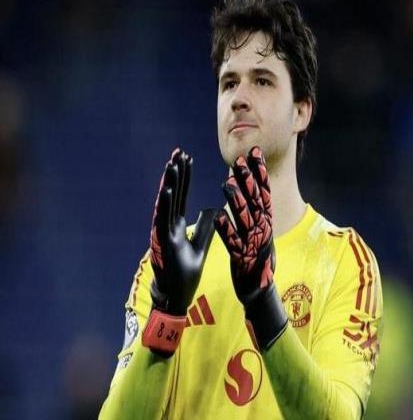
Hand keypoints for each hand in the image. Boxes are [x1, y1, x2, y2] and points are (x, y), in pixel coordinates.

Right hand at [149, 148, 215, 315]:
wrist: (176, 296)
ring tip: (172, 163)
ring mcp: (163, 233)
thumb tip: (214, 210)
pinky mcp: (162, 243)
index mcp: (176, 225)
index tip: (186, 158)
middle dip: (176, 173)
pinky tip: (167, 188)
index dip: (184, 177)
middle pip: (173, 194)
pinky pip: (162, 220)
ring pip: (166, 203)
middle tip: (178, 152)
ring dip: (168, 183)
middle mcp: (168, 225)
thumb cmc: (185, 274)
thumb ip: (205, 228)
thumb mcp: (200, 247)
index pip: (181, 196)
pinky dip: (164, 204)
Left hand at [214, 146, 286, 350]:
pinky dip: (227, 230)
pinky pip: (233, 243)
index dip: (259, 173)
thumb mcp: (261, 234)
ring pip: (245, 219)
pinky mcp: (243, 259)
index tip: (254, 154)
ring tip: (227, 183)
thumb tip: (255, 193)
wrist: (260, 291)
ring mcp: (253, 244)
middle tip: (240, 160)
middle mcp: (263, 231)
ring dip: (237, 201)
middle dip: (248, 180)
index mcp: (266, 223)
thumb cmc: (257, 260)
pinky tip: (218, 217)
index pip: (264, 193)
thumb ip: (258, 214)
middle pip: (256, 201)